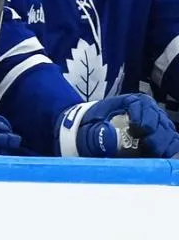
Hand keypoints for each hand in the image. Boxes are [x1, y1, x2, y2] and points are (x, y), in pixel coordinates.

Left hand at [57, 93, 178, 157]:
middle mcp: (144, 112)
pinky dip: (169, 150)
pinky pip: (172, 143)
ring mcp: (154, 126)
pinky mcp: (160, 140)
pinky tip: (159, 157)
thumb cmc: (90, 130)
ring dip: (164, 143)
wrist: (91, 139)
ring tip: (151, 153)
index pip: (142, 102)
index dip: (144, 115)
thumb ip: (95, 134)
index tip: (138, 128)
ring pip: (168, 131)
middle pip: (159, 118)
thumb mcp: (88, 131)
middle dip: (156, 132)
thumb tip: (108, 136)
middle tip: (146, 145)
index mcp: (127, 102)